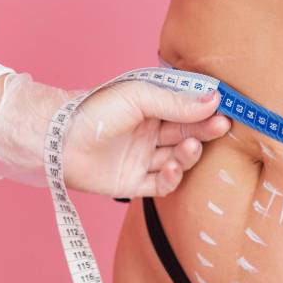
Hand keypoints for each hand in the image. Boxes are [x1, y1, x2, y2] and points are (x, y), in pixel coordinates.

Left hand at [0, 73, 230, 196]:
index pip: (188, 109)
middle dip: (204, 132)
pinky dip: (171, 178)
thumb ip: (176, 103)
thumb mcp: (139, 97)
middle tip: (221, 127)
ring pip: (177, 159)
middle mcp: (149, 133)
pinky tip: (173, 167)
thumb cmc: (94, 110)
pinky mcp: (133, 183)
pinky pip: (161, 184)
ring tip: (190, 148)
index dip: (207, 110)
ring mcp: (142, 158)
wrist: (56, 140)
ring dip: (188, 155)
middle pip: (186, 133)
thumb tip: (214, 100)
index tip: (226, 107)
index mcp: (151, 108)